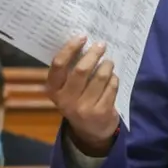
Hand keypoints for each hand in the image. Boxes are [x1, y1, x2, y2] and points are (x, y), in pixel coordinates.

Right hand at [46, 36, 119, 154]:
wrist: (90, 131)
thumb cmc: (78, 100)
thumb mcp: (67, 89)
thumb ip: (70, 70)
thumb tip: (82, 42)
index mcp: (54, 90)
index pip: (58, 65)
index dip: (70, 48)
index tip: (82, 37)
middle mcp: (66, 100)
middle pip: (81, 70)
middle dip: (93, 54)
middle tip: (101, 45)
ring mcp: (84, 108)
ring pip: (100, 77)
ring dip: (107, 65)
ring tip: (109, 62)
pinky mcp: (101, 112)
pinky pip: (112, 87)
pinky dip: (114, 79)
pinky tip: (112, 78)